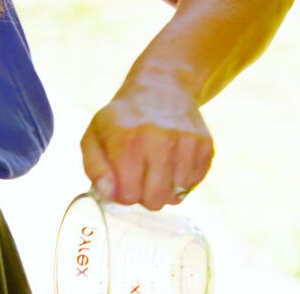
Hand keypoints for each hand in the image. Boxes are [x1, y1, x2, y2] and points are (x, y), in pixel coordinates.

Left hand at [81, 68, 213, 210]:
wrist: (160, 88)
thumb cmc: (122, 120)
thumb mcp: (95, 138)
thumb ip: (96, 170)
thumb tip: (113, 195)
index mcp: (128, 140)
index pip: (128, 196)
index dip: (123, 194)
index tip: (123, 180)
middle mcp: (159, 140)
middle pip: (155, 200)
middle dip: (145, 197)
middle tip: (141, 179)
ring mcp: (185, 142)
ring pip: (176, 196)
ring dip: (165, 190)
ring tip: (157, 169)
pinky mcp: (205, 145)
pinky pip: (193, 183)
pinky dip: (183, 180)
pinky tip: (173, 162)